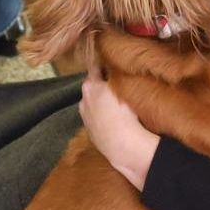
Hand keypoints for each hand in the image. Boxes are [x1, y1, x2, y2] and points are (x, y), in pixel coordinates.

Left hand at [79, 72, 159, 190]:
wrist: (122, 145)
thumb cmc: (126, 113)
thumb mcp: (124, 88)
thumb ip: (117, 76)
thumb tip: (116, 67)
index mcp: (90, 86)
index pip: (95, 68)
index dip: (104, 65)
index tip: (112, 64)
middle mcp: (83, 99)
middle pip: (92, 86)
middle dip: (102, 85)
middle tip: (116, 85)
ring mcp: (84, 116)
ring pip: (92, 103)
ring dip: (101, 101)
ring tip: (116, 105)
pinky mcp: (89, 130)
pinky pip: (95, 117)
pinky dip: (101, 116)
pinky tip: (113, 119)